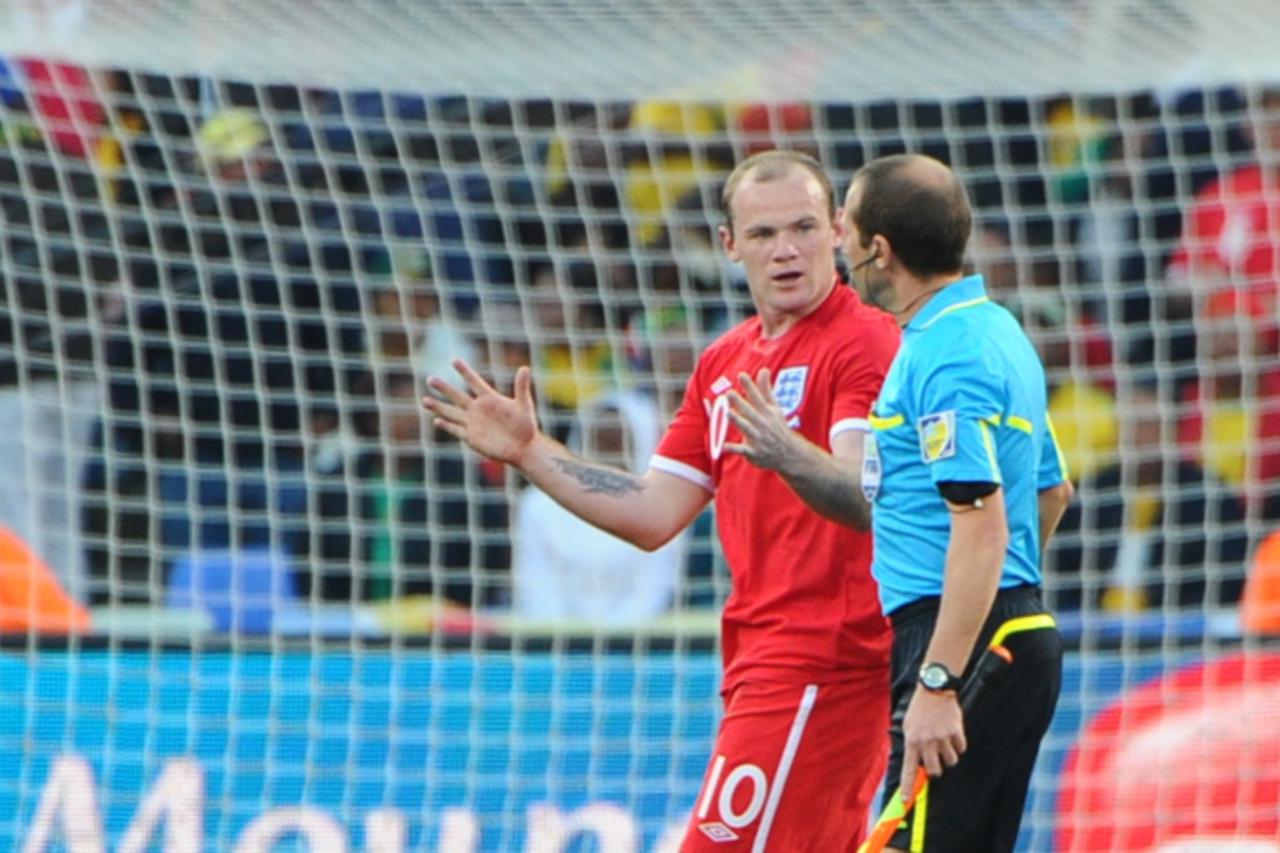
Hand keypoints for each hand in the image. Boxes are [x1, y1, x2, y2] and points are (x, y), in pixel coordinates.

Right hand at [422, 360, 538, 464]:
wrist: (523, 447)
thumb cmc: (526, 426)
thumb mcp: (524, 405)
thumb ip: (521, 387)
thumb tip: (525, 368)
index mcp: (490, 399)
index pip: (474, 382)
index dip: (465, 372)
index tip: (454, 360)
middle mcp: (478, 409)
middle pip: (457, 396)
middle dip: (444, 388)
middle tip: (430, 379)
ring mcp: (473, 423)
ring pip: (452, 412)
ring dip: (438, 407)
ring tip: (424, 400)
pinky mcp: (471, 437)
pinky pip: (456, 429)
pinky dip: (447, 425)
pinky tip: (437, 421)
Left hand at [723, 368, 801, 472]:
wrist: (789, 453)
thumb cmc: (777, 426)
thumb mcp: (773, 407)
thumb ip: (765, 389)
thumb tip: (763, 369)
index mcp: (766, 411)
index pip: (757, 396)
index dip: (749, 386)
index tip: (741, 375)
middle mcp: (762, 423)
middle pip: (749, 411)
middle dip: (740, 402)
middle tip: (729, 393)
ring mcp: (758, 438)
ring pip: (746, 428)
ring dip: (737, 421)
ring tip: (727, 413)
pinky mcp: (753, 452)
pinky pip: (742, 450)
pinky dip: (734, 448)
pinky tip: (723, 446)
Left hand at [900, 687, 965, 797]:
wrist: (934, 690)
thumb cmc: (919, 710)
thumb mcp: (908, 726)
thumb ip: (911, 745)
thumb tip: (914, 765)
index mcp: (912, 741)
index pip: (909, 769)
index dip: (907, 786)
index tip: (905, 799)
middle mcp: (927, 742)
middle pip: (935, 771)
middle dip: (935, 768)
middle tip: (934, 758)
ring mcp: (942, 738)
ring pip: (950, 761)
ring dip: (948, 755)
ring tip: (943, 741)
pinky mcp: (956, 732)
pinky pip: (961, 749)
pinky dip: (958, 744)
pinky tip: (951, 733)